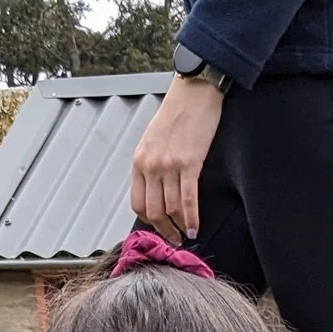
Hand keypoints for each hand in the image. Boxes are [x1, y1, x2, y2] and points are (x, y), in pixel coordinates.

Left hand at [129, 76, 225, 240]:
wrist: (193, 91)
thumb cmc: (178, 114)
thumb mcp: (154, 141)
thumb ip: (152, 165)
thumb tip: (159, 190)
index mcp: (139, 161)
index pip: (138, 203)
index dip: (150, 222)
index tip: (161, 228)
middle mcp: (150, 165)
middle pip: (153, 211)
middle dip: (164, 231)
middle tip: (174, 240)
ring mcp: (168, 165)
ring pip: (170, 209)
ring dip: (179, 228)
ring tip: (186, 235)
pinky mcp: (189, 163)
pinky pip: (188, 200)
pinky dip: (191, 218)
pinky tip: (194, 228)